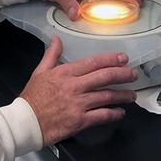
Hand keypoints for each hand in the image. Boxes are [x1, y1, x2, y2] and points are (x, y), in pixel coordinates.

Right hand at [20, 36, 137, 146]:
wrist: (27, 121)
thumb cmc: (33, 97)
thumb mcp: (40, 71)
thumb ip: (51, 54)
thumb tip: (57, 39)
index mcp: (65, 73)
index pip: (93, 63)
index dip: (110, 60)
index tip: (123, 58)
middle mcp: (74, 87)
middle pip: (104, 78)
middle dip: (122, 74)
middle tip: (133, 74)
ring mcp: (78, 104)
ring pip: (106, 97)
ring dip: (122, 95)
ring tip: (132, 94)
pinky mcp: (80, 121)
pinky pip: (102, 116)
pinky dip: (114, 113)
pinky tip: (120, 112)